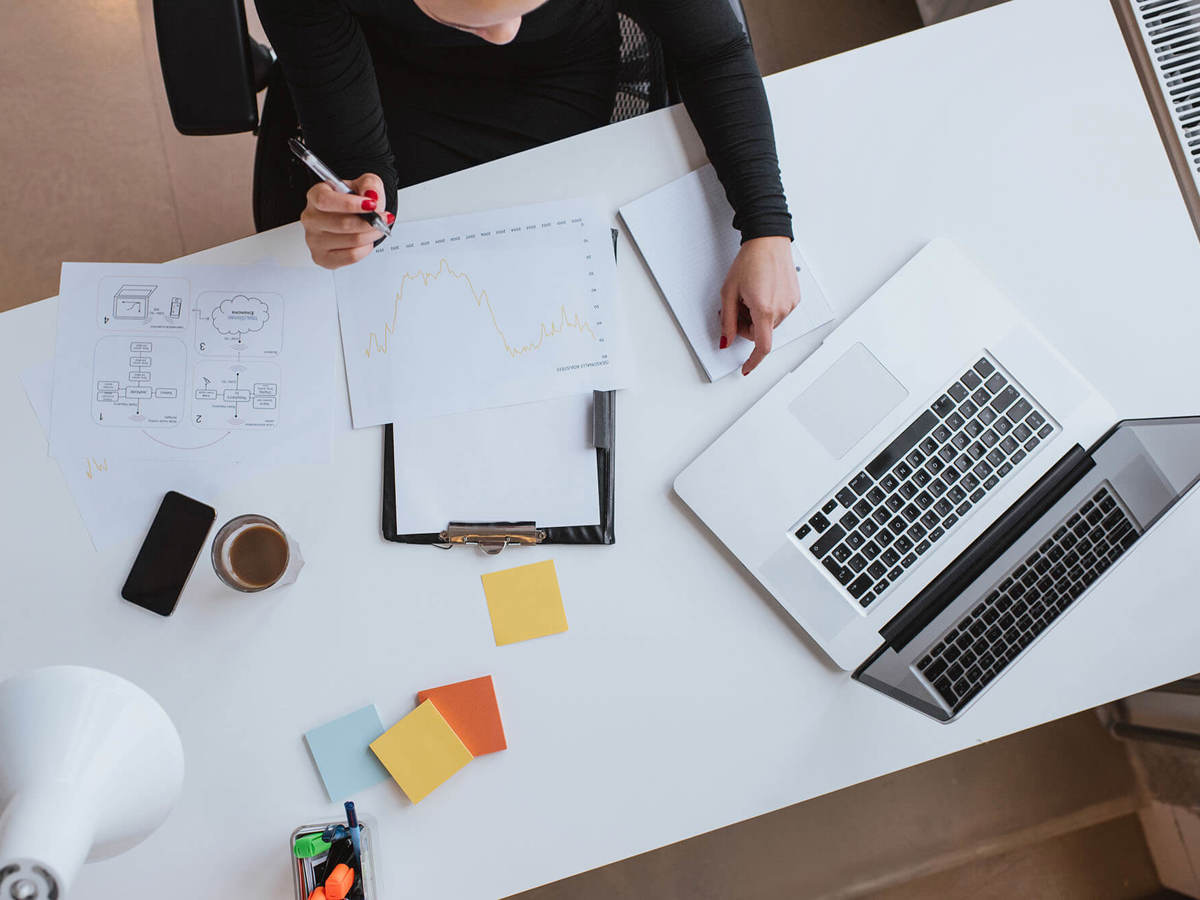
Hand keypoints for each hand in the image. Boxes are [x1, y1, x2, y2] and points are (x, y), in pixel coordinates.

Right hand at [300, 173, 393, 268]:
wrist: (353, 218)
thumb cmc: (355, 202)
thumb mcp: (364, 184)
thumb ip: (369, 184)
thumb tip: (371, 196)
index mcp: (315, 195)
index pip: (325, 200)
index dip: (350, 204)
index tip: (371, 205)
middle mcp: (311, 218)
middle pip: (342, 223)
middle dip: (369, 222)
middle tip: (382, 219)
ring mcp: (314, 240)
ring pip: (351, 240)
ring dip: (371, 235)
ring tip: (377, 229)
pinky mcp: (322, 257)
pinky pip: (351, 256)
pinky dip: (365, 249)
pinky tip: (366, 241)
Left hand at [719, 236, 800, 374]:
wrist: (768, 241)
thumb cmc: (749, 262)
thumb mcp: (729, 293)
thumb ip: (726, 321)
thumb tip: (725, 341)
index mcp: (764, 310)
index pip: (761, 347)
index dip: (753, 361)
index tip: (746, 368)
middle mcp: (781, 310)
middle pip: (760, 333)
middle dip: (746, 327)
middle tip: (737, 307)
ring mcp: (790, 304)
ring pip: (769, 324)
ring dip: (757, 317)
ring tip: (750, 295)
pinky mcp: (794, 298)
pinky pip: (778, 313)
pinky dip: (767, 309)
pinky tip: (761, 291)